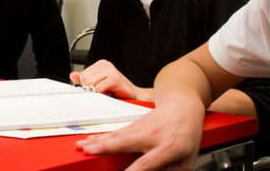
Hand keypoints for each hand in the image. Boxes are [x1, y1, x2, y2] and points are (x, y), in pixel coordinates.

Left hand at [70, 60, 149, 100]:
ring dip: (99, 93)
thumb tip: (73, 75)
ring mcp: (111, 70)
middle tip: (105, 91)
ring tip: (109, 91)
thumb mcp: (98, 84)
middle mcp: (105, 64)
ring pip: (91, 84)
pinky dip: (104, 95)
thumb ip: (85, 80)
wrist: (134, 97)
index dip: (89, 86)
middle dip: (93, 89)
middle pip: (84, 80)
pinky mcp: (115, 78)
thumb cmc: (117, 91)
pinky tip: (113, 93)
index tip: (100, 88)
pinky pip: (99, 89)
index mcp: (100, 64)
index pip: (82, 76)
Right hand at [76, 95, 204, 170]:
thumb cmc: (186, 134)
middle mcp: (152, 136)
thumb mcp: (187, 159)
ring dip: (97, 141)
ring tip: (82, 146)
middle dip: (106, 147)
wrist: (183, 106)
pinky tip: (89, 140)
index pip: (147, 163)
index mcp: (168, 147)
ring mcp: (141, 128)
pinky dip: (101, 137)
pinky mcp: (133, 125)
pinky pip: (115, 133)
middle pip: (125, 143)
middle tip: (89, 151)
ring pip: (116, 136)